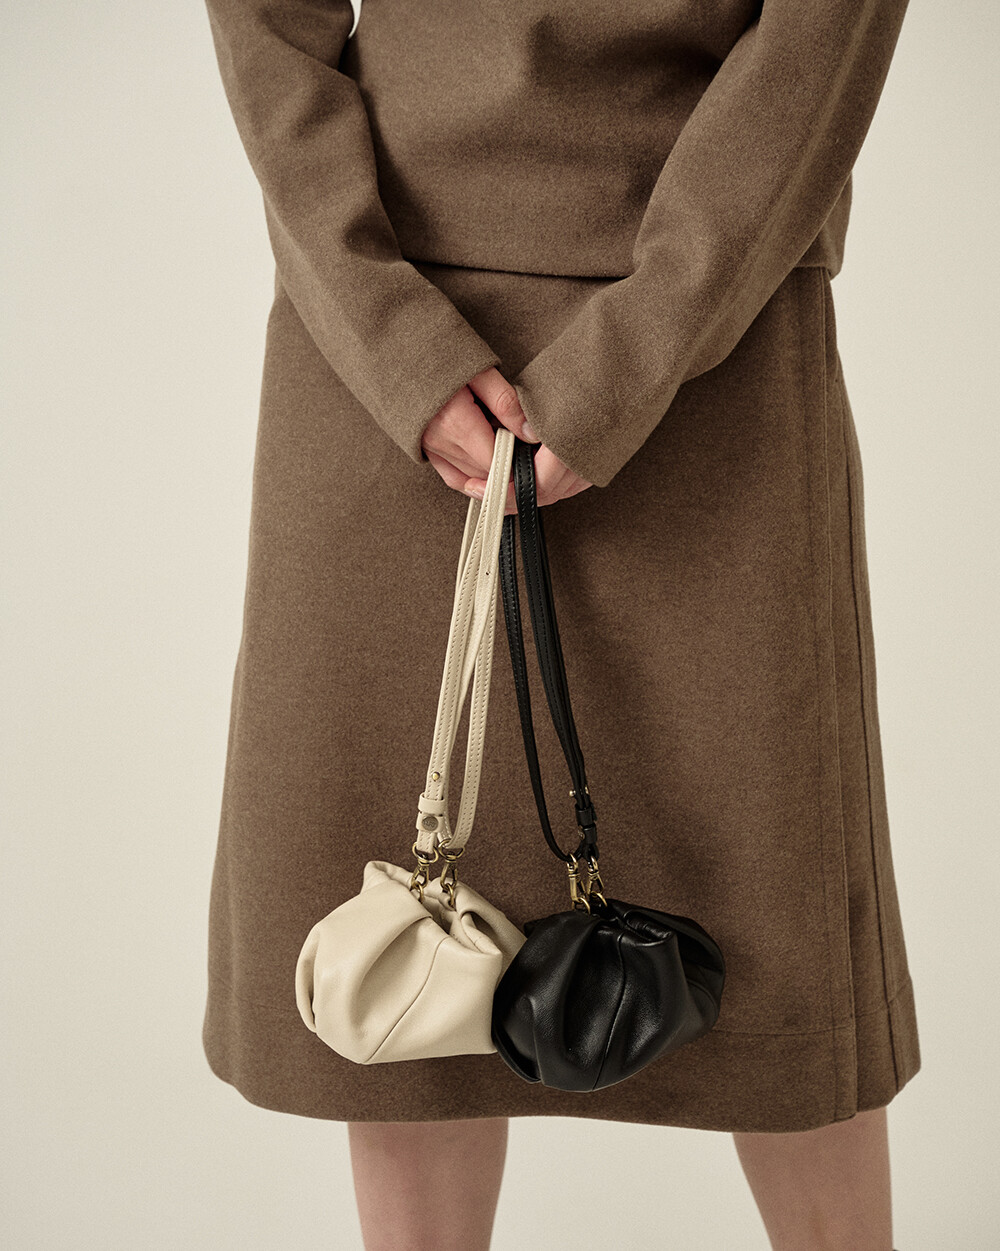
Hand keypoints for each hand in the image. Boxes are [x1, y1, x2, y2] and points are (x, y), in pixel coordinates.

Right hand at [421, 366, 591, 513]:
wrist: (396, 350)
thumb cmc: (438, 353)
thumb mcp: (479, 369)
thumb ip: (506, 403)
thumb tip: (531, 434)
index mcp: (456, 422)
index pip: (497, 460)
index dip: (518, 458)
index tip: (533, 448)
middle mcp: (441, 442)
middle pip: (486, 471)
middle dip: (508, 462)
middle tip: (524, 444)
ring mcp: (431, 449)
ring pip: (472, 475)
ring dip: (492, 467)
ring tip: (506, 444)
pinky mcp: (425, 450)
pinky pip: (453, 477)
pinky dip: (472, 476)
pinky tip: (487, 466)